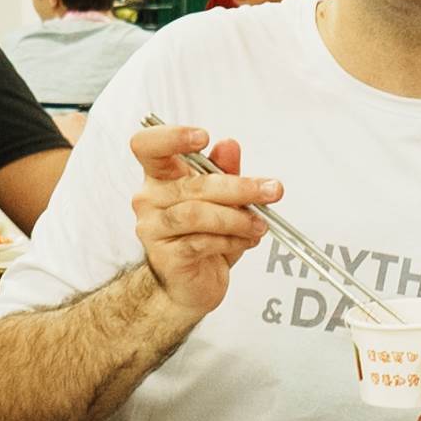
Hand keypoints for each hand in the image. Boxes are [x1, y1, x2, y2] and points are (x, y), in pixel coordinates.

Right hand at [130, 124, 279, 321]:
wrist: (192, 282)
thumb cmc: (205, 235)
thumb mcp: (222, 199)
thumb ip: (225, 171)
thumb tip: (229, 144)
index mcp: (161, 176)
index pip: (148, 146)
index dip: (172, 137)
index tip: (204, 137)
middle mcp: (150, 199)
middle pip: (193, 184)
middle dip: (240, 187)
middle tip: (272, 191)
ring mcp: (153, 228)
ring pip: (196, 214)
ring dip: (237, 218)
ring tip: (261, 225)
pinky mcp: (165, 256)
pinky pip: (201, 242)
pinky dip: (231, 240)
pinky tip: (247, 240)